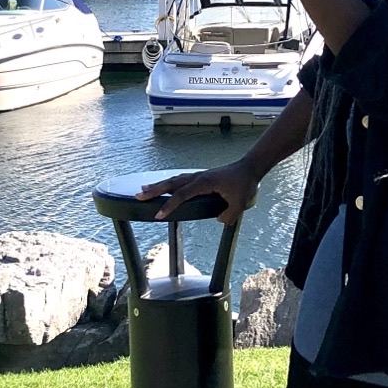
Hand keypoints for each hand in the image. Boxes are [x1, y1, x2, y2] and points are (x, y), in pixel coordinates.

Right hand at [143, 159, 258, 224]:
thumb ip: (229, 215)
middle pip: (172, 183)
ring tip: (144, 190)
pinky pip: (180, 180)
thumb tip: (219, 220)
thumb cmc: (244, 184)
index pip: (182, 195)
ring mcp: (198, 176)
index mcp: (204, 183)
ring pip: (174, 180)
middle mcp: (198, 177)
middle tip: (138, 196)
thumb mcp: (240, 203)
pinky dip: (169, 183)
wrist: (249, 167)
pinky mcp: (201, 177)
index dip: (169, 205)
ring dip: (159, 185)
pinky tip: (163, 186)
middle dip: (154, 190)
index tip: (158, 215)